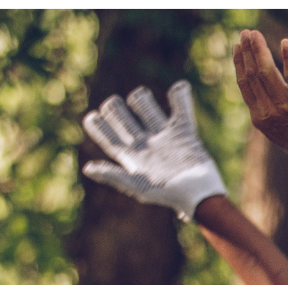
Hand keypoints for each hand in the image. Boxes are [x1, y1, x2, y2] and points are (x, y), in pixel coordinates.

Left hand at [81, 81, 227, 222]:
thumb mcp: (137, 186)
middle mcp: (145, 145)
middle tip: (115, 105)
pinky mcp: (185, 134)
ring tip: (140, 96)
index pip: (107, 137)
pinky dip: (180, 97)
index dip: (97, 126)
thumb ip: (112, 175)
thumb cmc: (168, 193)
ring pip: (147, 110)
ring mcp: (164, 138)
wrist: (200, 194)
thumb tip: (87, 169)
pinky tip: (179, 87)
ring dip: (141, 99)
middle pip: (122, 119)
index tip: (93, 116)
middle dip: (114, 109)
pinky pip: (181, 110)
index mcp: (131, 157)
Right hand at [233, 31, 287, 162]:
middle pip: (253, 74)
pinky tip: (285, 42)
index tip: (238, 47)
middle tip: (246, 33)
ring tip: (255, 34)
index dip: (240, 64)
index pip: (245, 84)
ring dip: (260, 50)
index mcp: (260, 117)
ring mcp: (286, 106)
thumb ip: (266, 109)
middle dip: (248, 51)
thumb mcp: (277, 127)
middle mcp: (269, 111)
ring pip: (267, 72)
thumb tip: (259, 91)